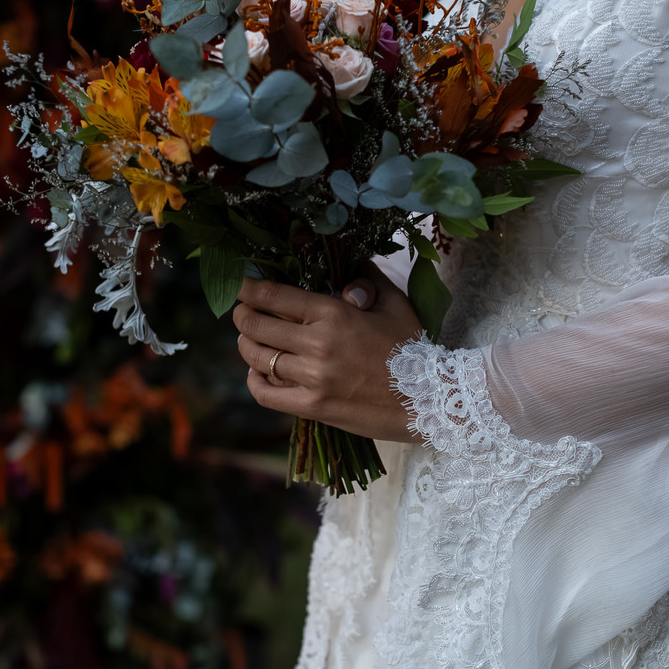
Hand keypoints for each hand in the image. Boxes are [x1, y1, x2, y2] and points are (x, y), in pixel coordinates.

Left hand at [233, 266, 422, 442]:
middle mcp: (317, 345)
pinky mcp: (313, 407)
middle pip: (256, 325)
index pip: (272, 296)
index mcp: (333, 313)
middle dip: (242, 314)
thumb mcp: (392, 302)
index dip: (247, 288)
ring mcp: (313, 379)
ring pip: (256, 357)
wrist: (429, 398)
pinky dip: (254, 381)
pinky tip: (256, 373)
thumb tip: (343, 261)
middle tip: (241, 310)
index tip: (239, 284)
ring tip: (248, 339)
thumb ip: (364, 278)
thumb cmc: (412, 347)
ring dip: (246, 344)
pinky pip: (266, 394)